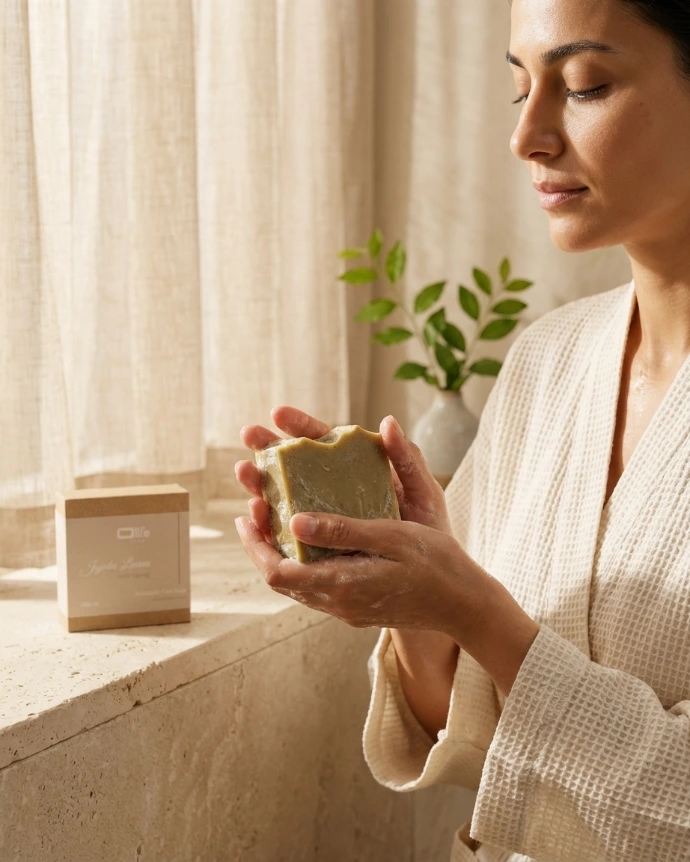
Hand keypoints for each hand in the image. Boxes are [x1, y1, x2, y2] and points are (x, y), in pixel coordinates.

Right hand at [234, 405, 452, 541]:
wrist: (435, 577)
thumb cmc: (429, 528)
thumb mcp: (424, 492)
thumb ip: (407, 459)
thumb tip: (388, 423)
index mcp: (357, 470)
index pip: (324, 442)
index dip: (301, 427)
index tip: (278, 414)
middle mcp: (335, 492)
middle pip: (295, 467)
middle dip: (269, 451)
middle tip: (249, 436)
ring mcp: (324, 521)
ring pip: (285, 500)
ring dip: (262, 486)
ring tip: (246, 475)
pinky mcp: (319, 549)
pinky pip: (290, 537)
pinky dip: (270, 526)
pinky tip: (256, 518)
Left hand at [234, 507, 488, 639]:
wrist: (463, 604)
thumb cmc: (434, 564)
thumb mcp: (390, 537)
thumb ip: (342, 530)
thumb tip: (294, 522)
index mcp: (340, 585)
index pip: (277, 572)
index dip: (255, 545)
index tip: (246, 515)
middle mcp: (337, 604)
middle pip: (281, 580)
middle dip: (262, 546)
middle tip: (255, 510)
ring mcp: (346, 609)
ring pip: (298, 584)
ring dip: (281, 553)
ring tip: (276, 519)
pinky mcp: (357, 608)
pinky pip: (317, 586)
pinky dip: (303, 561)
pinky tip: (311, 538)